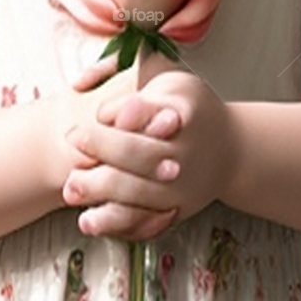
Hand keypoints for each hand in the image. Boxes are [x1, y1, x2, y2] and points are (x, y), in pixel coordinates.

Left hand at [66, 49, 235, 235]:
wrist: (229, 150)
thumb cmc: (187, 107)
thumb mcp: (166, 77)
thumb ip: (128, 77)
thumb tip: (88, 94)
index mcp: (185, 113)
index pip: (154, 113)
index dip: (126, 113)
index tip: (99, 113)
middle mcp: (186, 153)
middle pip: (141, 155)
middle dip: (103, 149)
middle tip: (73, 141)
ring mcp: (183, 186)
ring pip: (138, 194)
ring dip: (101, 192)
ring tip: (71, 188)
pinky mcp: (177, 211)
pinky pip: (144, 223)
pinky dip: (115, 224)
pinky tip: (89, 219)